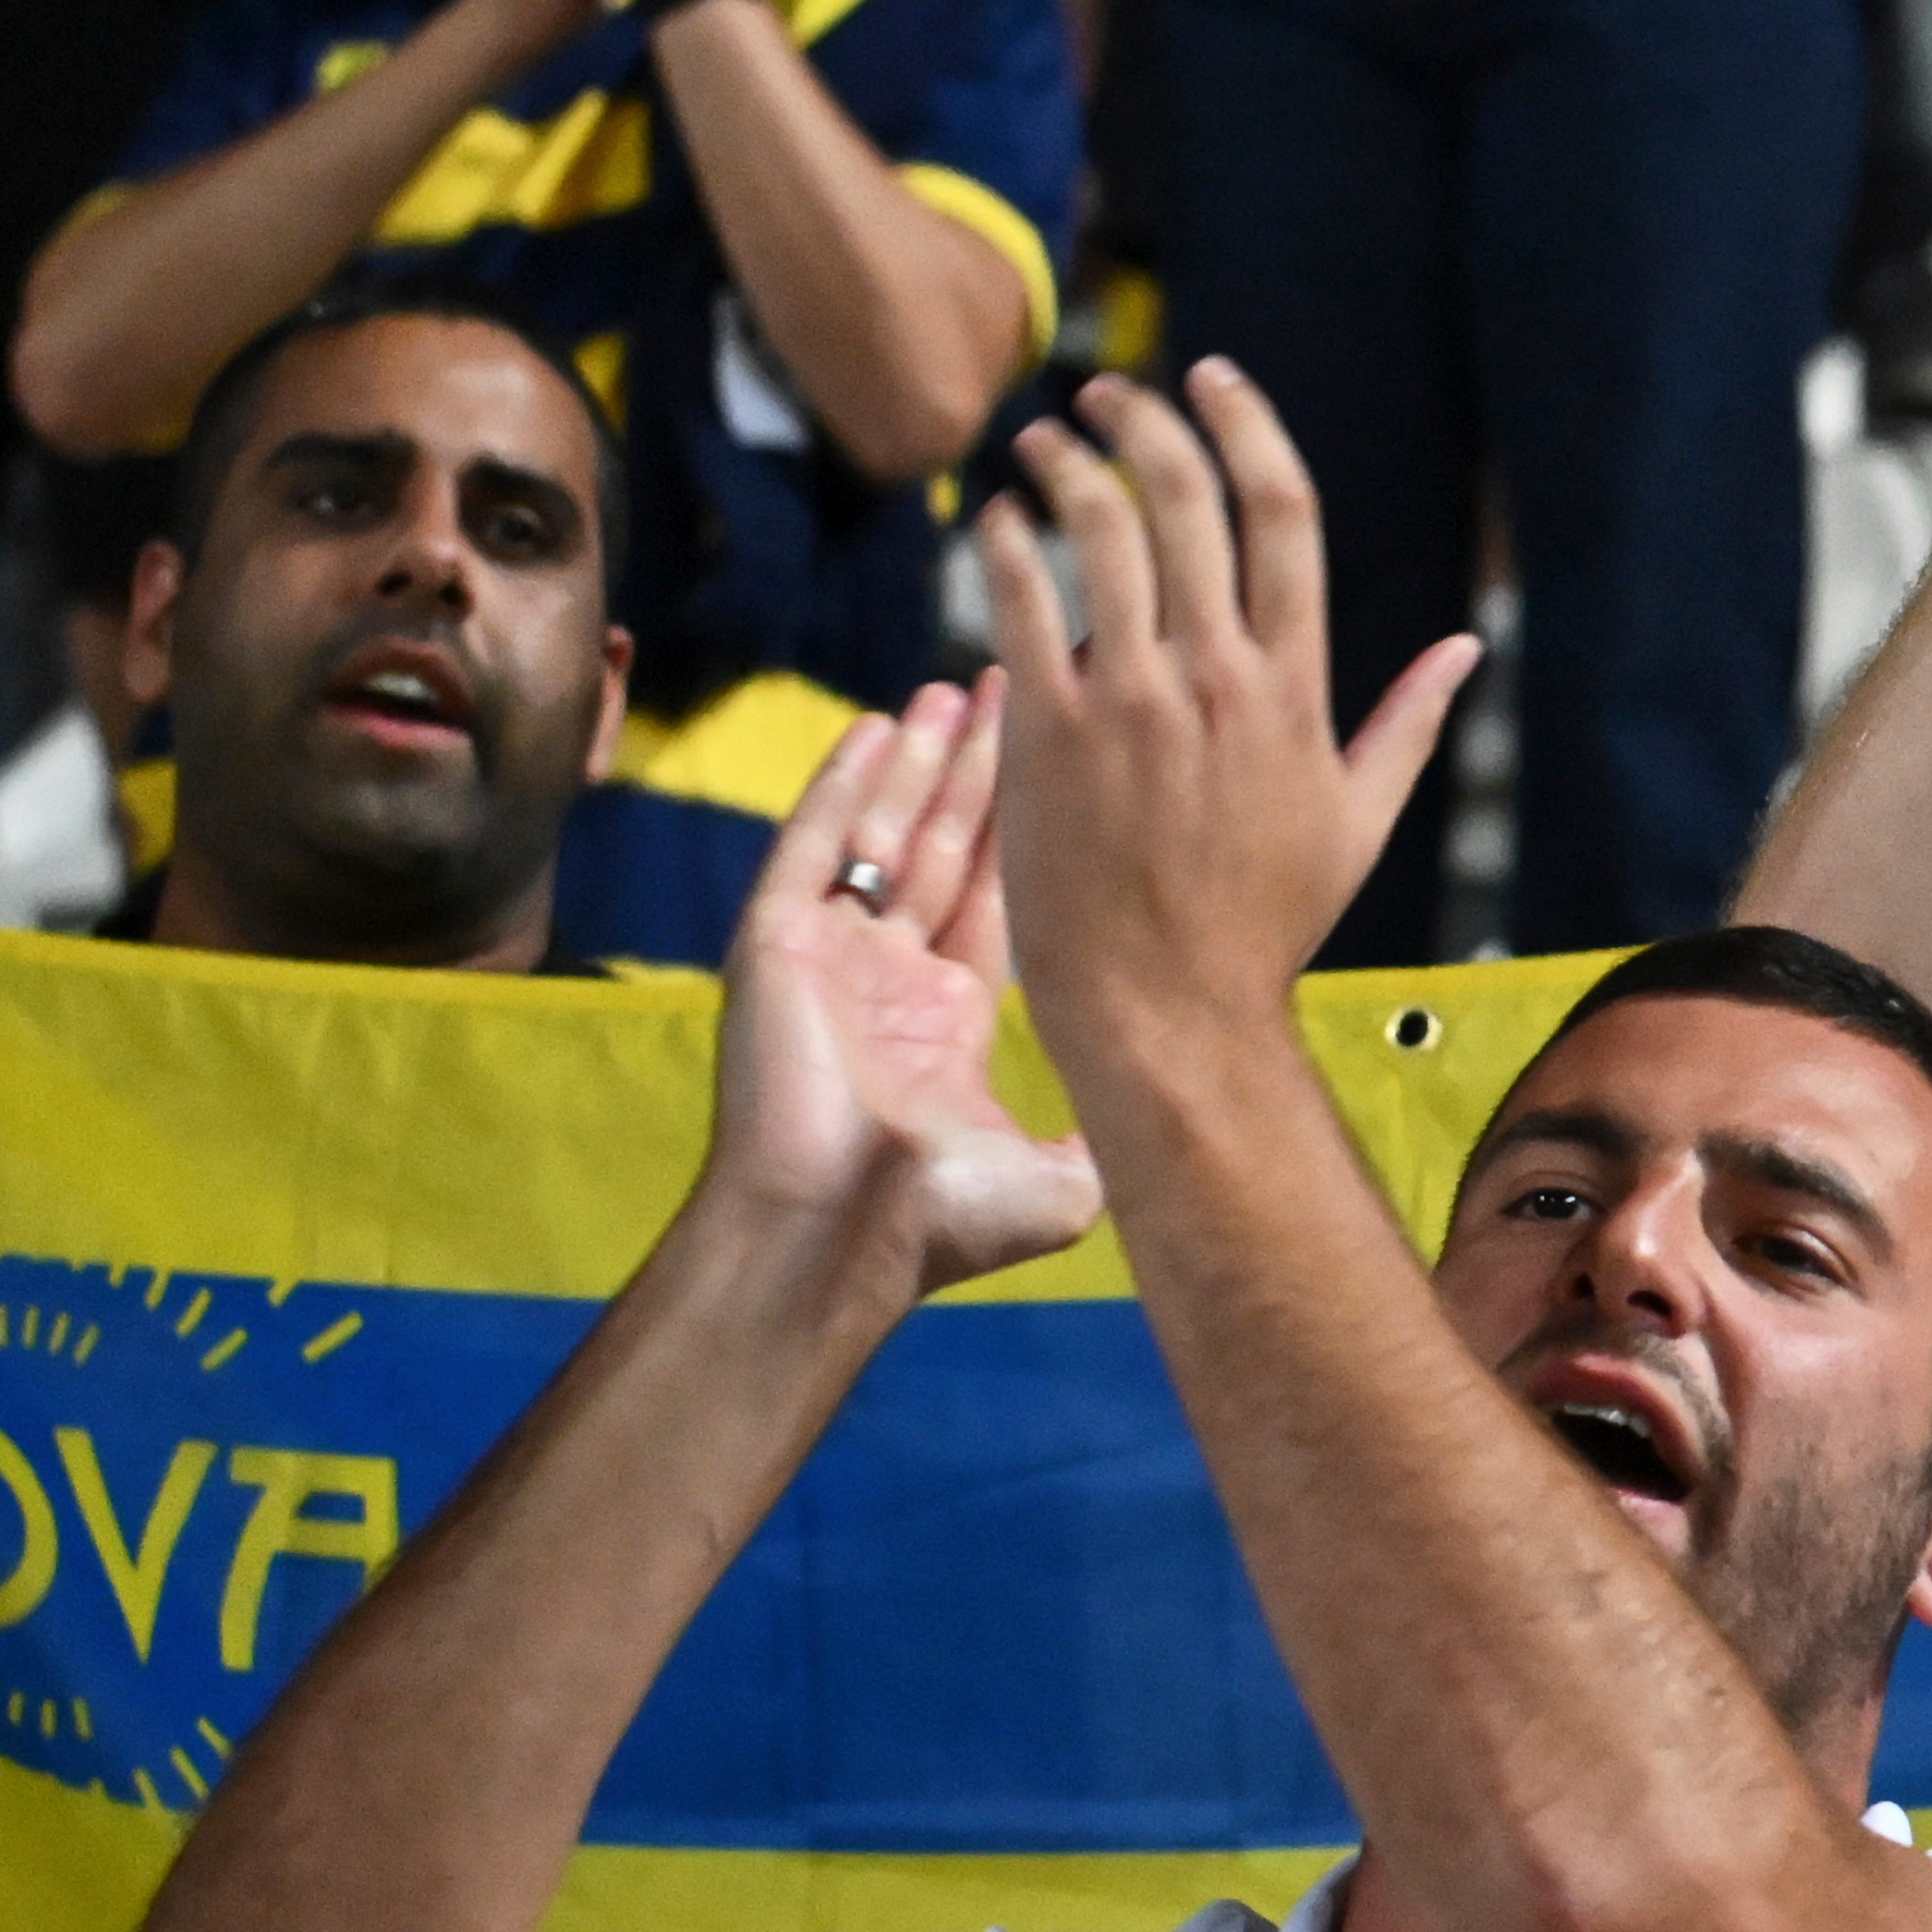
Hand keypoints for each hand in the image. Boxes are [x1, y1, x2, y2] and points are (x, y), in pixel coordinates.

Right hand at [704, 675, 1104, 1294]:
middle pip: (943, 847)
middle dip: (979, 772)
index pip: (998, 893)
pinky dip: (841, 785)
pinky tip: (874, 727)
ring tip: (956, 687)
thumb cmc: (933, 1226)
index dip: (1030, 827)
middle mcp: (890, 979)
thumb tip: (1158, 1135)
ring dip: (918, 762)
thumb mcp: (1053, 1182)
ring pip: (881, 834)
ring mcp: (830, 959)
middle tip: (1017, 689)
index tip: (1067, 760)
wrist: (833, 1244)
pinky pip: (809, 847)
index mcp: (949, 1018)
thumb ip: (1098, 1139)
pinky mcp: (774, 946)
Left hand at [974, 366, 1484, 1051]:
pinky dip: (1010, 543)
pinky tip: (999, 517)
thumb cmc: (1264, 919)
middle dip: (1144, 421)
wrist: (1168, 1004)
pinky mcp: (1056, 734)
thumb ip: (1408, 721)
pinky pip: (1024, 605)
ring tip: (1041, 440)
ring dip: (1067, 465)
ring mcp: (1134, 702)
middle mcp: (1220, 677)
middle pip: (1188, 500)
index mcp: (1297, 685)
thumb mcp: (1358, 818)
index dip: (1248, 426)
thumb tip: (1466, 650)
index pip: (1283, 513)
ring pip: (1103, 534)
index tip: (1213, 378)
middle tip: (1107, 393)